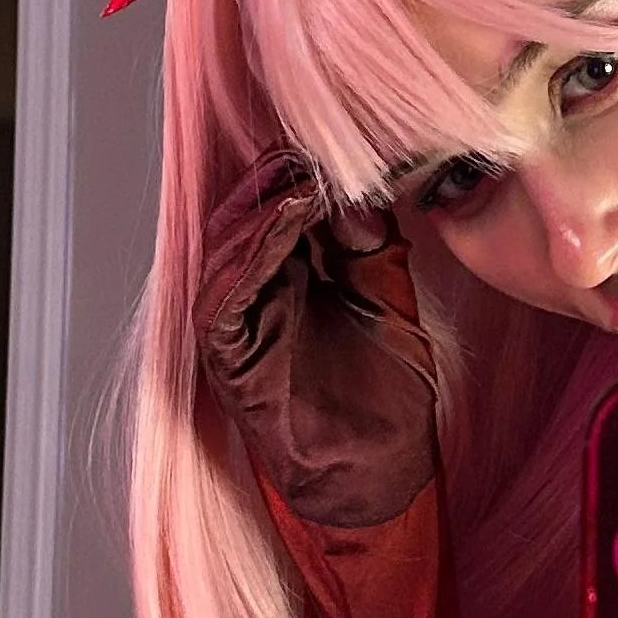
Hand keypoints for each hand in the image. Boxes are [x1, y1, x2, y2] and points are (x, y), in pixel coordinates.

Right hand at [197, 152, 440, 536]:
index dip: (306, 174)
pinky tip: (289, 219)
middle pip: (248, 216)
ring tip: (307, 179)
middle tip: (317, 149)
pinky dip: (254, 250)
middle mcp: (257, 293)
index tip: (341, 142)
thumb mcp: (392, 301)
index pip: (282, 208)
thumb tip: (361, 195)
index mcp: (292, 277)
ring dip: (267, 205)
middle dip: (280, 179)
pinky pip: (225, 291)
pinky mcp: (226, 353)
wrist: (380, 474)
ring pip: (230, 244)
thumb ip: (374, 248)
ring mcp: (237, 323)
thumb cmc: (390, 398)